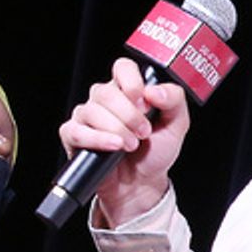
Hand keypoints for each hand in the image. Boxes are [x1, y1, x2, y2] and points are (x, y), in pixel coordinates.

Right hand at [57, 57, 189, 225]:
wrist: (142, 184)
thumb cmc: (155, 152)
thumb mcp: (176, 124)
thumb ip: (174, 100)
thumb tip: (154, 91)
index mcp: (127, 90)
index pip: (122, 68)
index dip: (131, 82)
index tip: (144, 103)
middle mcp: (104, 100)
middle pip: (106, 92)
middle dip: (129, 115)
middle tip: (143, 132)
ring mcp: (86, 117)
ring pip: (92, 111)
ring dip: (116, 130)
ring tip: (131, 145)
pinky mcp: (74, 136)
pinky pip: (76, 131)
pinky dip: (96, 139)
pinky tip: (113, 147)